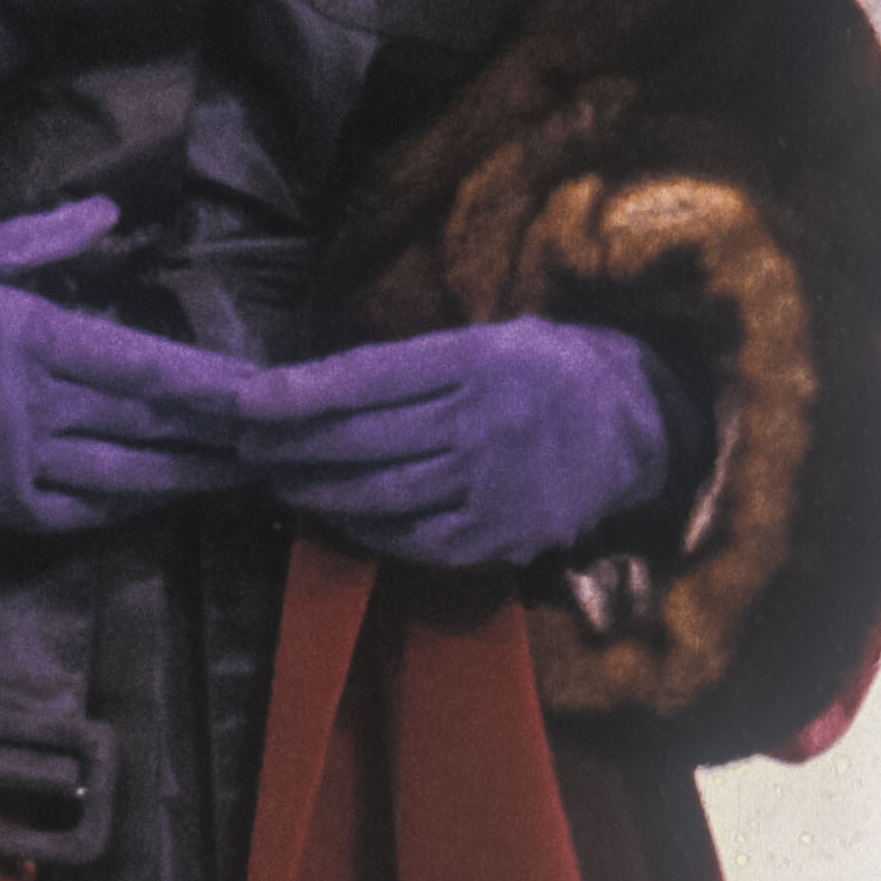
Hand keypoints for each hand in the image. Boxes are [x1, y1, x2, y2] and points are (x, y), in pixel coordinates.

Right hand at [0, 204, 254, 532]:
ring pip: (126, 477)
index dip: (213, 382)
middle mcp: (33, 407)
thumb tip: (108, 211)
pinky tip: (168, 498)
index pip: (145, 363)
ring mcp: (15, 464)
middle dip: (223, 436)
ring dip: (191, 477)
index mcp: (28, 337)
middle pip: (151, 427)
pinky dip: (130, 507)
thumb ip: (36, 238)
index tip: (269, 389)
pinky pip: (79, 513)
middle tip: (289, 440)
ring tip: (248, 474)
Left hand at [231, 319, 704, 572]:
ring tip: (279, 481)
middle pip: (365, 441)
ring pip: (381, 496)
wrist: (635, 426)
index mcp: (476, 360)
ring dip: (318, 493)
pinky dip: (366, 530)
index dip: (301, 394)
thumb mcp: (489, 340)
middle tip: (247, 447)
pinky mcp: (498, 536)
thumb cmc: (545, 373)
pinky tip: (337, 516)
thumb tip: (317, 390)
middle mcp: (481, 422)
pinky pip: (413, 540)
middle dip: (293, 447)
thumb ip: (414, 366)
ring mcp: (491, 486)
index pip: (370, 378)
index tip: (246, 402)